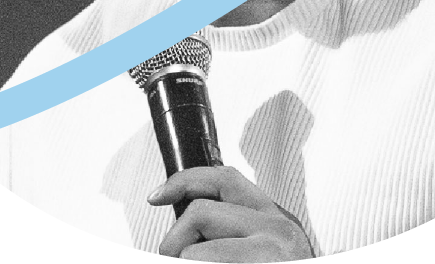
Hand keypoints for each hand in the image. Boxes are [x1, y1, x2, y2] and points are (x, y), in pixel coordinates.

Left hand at [147, 166, 313, 262]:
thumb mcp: (264, 250)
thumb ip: (233, 232)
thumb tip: (184, 233)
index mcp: (274, 216)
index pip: (223, 178)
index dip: (185, 181)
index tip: (157, 196)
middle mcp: (278, 227)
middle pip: (201, 212)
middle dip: (173, 240)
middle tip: (170, 259)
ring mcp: (275, 250)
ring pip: (197, 248)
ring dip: (182, 261)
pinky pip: (209, 263)